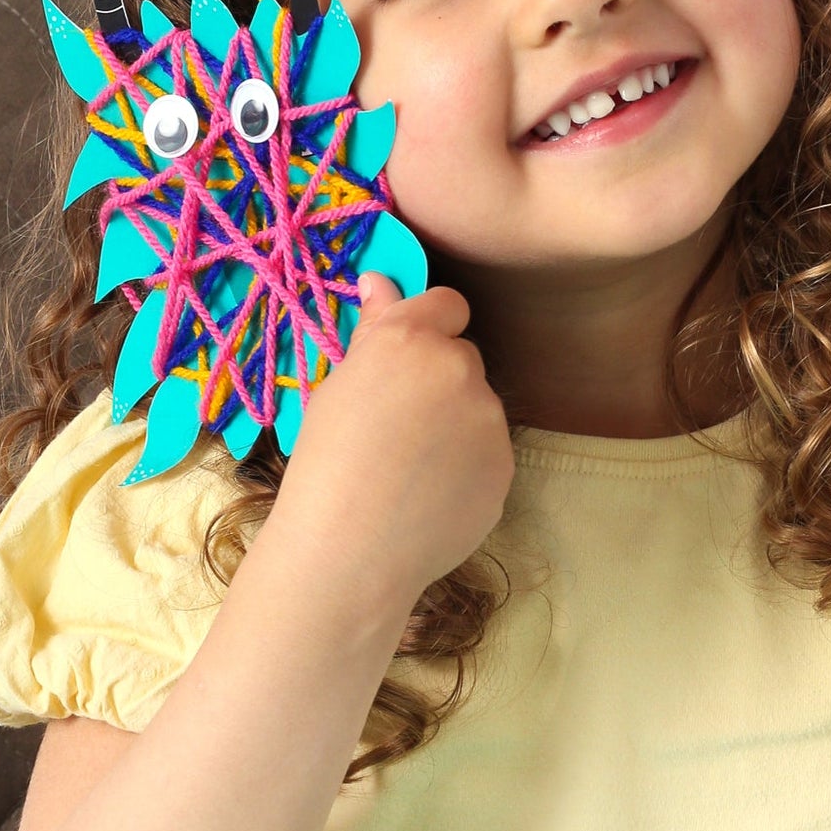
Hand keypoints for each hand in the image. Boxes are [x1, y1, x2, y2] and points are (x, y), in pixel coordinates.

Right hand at [271, 274, 514, 605]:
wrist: (351, 548)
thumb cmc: (325, 463)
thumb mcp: (336, 388)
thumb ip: (373, 331)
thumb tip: (381, 281)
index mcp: (411, 339)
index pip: (447, 304)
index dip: (429, 326)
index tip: (408, 355)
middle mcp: (459, 368)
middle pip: (461, 358)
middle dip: (438, 380)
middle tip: (397, 425)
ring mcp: (490, 419)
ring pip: (477, 407)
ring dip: (454, 424)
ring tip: (409, 469)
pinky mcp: (506, 465)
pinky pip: (487, 453)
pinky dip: (466, 466)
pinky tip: (428, 495)